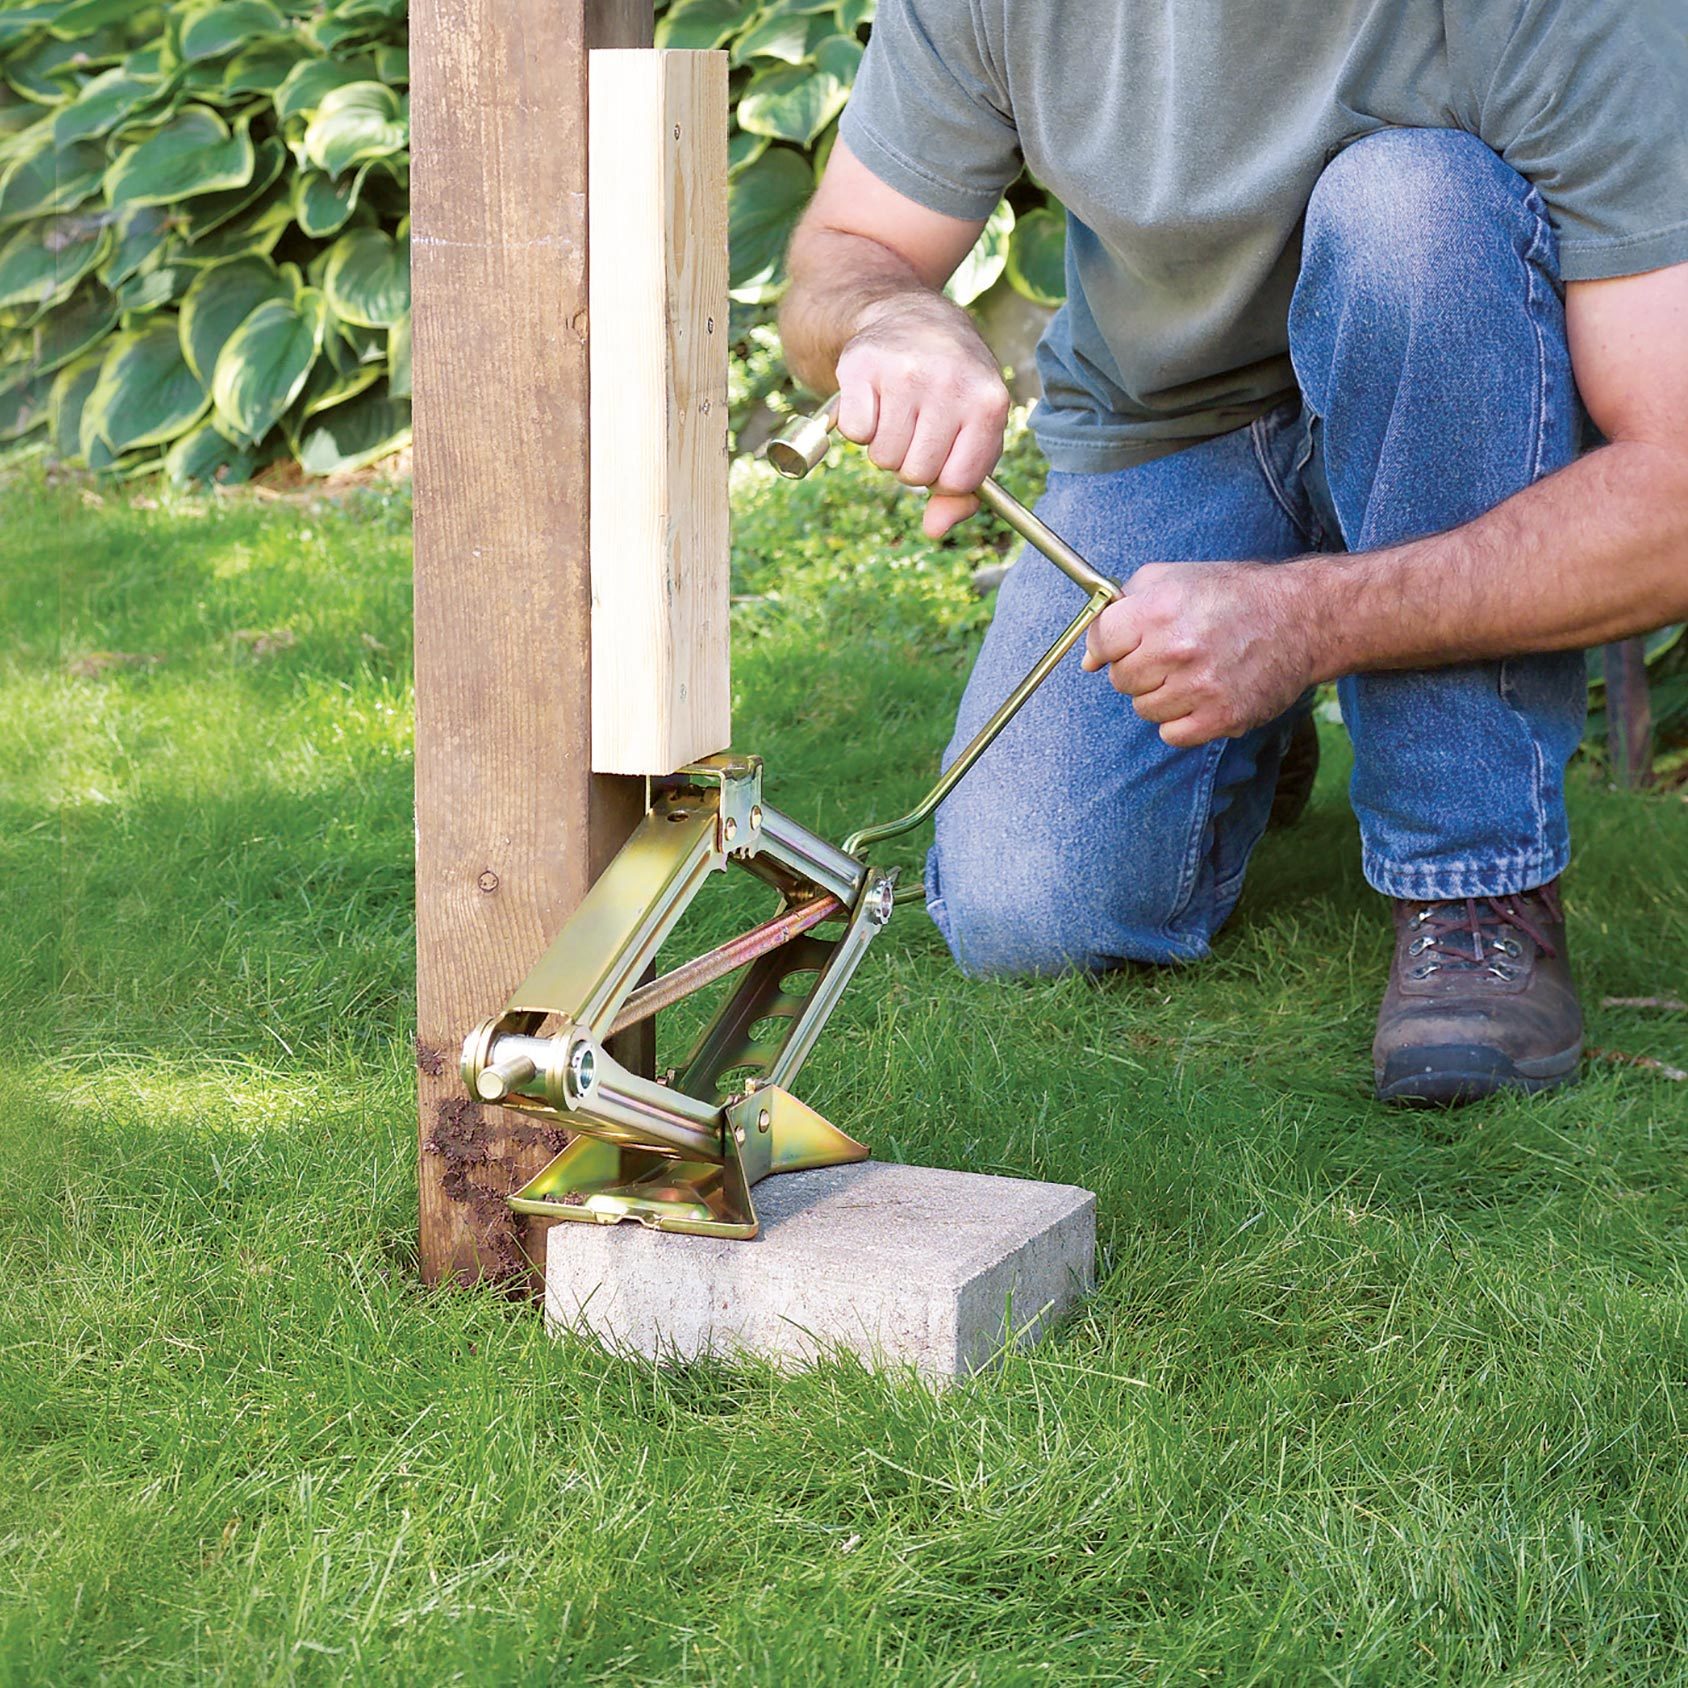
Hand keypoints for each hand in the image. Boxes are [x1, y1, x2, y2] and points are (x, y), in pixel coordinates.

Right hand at [834, 293, 1009, 538]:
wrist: (909, 317)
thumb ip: (962, 492)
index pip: (957, 482)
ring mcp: (906, 371)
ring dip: (883, 446)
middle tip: (914, 428)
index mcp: (989, 403)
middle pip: (915, 474)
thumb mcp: (972, 432)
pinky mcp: (864, 365)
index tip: (941, 452)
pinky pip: (855, 433)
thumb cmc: (949, 387)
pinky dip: (858, 427)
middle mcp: (950, 383)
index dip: (942, 476)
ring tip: (895, 412)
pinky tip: (873, 400)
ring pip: (883, 458)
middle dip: (909, 462)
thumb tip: (934, 530)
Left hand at [1081, 561, 1318, 747]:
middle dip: (1139, 668)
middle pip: (1120, 680)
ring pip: (1144, 709)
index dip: (1108, 645)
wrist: (1299, 618)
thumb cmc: (1230, 596)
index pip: (1101, 642)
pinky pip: (1171, 734)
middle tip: (1171, 654)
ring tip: (1192, 672)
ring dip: (1161, 695)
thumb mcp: (1172, 579)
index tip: (1124, 644)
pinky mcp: (1221, 718)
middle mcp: (1177, 649)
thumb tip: (1088, 659)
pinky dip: (1182, 720)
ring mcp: (1200, 688)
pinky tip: (1203, 695)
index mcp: (1160, 609)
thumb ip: (1121, 609)